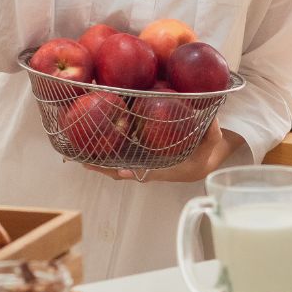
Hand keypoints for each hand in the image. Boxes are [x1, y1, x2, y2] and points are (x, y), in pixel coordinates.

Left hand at [80, 121, 245, 182]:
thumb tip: (211, 119)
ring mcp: (143, 163)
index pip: (150, 172)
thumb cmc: (204, 151)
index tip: (122, 170)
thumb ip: (212, 132)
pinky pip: (119, 155)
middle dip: (106, 169)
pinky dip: (105, 152)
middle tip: (86, 163)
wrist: (201, 160)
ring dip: (99, 162)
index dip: (136, 172)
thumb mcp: (212, 142)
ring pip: (117, 166)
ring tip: (79, 156)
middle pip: (124, 172)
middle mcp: (151, 168)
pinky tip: (89, 142)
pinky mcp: (138, 156)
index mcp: (168, 168)